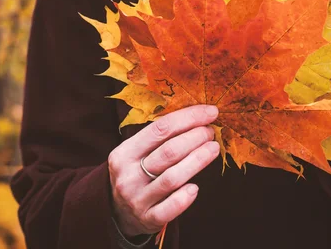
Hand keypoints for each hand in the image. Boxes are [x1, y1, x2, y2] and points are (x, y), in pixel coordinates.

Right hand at [108, 105, 219, 236]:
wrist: (117, 213)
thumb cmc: (136, 174)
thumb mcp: (135, 153)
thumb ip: (158, 138)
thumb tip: (196, 117)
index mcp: (124, 153)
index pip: (160, 129)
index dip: (189, 118)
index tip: (211, 112)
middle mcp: (128, 175)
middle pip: (169, 151)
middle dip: (196, 137)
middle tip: (211, 132)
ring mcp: (137, 199)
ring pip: (173, 178)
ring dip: (198, 160)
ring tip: (213, 148)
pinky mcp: (148, 219)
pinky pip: (170, 208)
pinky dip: (185, 197)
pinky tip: (196, 187)